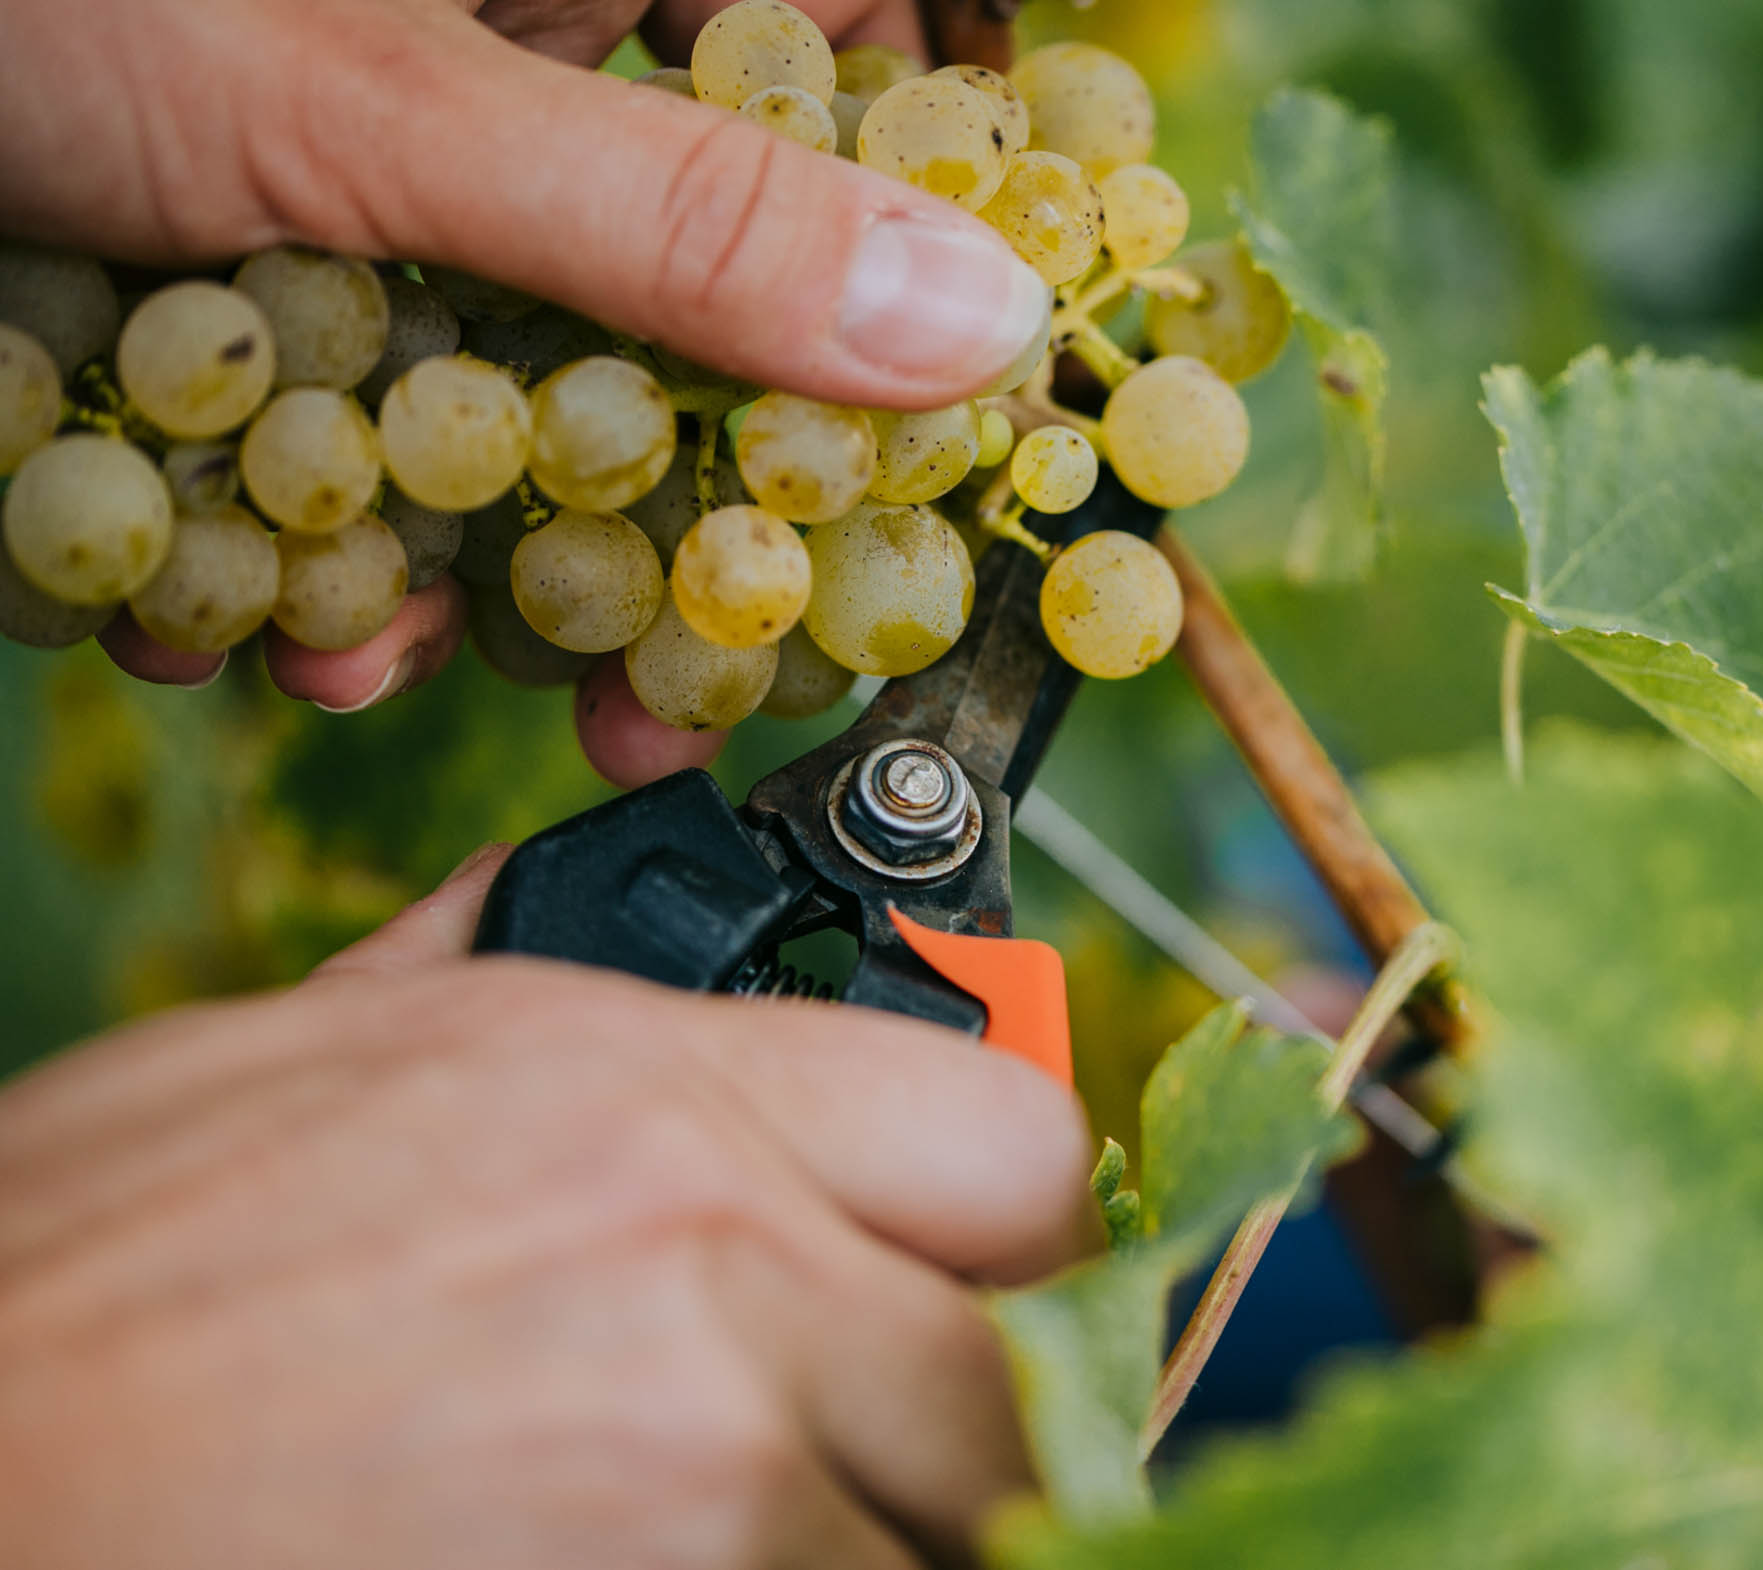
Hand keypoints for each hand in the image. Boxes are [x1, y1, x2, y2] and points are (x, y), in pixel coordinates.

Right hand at [0, 848, 1097, 1567]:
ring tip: (693, 1520)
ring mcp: (691, 1462)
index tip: (984, 1293)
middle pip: (1010, 1385)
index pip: (1017, 1146)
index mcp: (654, 1079)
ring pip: (930, 1540)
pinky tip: (618, 1564)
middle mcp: (707, 1253)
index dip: (1018, 1241)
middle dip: (961, 1438)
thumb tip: (627, 909)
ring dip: (852, 1541)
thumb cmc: (77, 1287)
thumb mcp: (309, 1053)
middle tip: (862, 1456)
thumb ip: (516, 981)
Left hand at [3, 0, 1049, 786]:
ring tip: (350, 647)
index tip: (927, 458)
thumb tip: (978, 327)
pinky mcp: (235, 258)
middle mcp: (489, 29)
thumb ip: (683, 230)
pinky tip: (213, 606)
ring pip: (502, 394)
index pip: (850, 74)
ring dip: (437, 560)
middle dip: (649, 505)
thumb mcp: (366, 90)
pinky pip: (338, 424)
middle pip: (684, 291)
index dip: (918, 253)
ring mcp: (354, 154)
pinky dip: (282, 539)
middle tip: (656, 682)